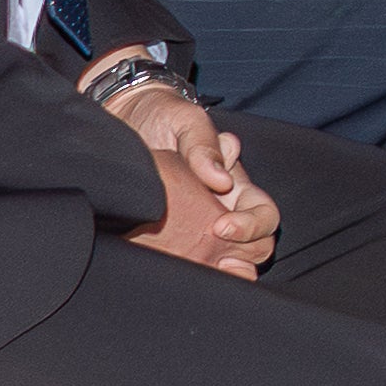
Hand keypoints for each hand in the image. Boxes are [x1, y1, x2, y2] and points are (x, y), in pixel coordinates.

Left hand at [116, 85, 276, 276]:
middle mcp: (221, 206)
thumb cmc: (160, 115)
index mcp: (234, 182)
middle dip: (244, 254)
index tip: (221, 228)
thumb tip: (222, 180)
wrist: (121, 118)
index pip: (263, 212)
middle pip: (255, 243)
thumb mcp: (185, 121)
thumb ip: (204, 147)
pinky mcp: (170, 234)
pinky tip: (178, 270)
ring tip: (203, 270)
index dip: (252, 226)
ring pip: (224, 256)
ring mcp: (195, 222)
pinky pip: (188, 258)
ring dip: (220, 267)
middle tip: (219, 260)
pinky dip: (189, 268)